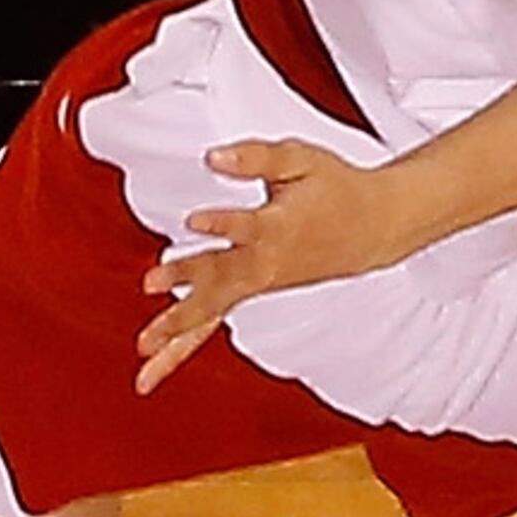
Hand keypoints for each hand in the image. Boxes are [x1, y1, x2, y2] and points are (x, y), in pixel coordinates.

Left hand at [136, 139, 409, 393]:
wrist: (372, 229)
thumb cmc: (335, 188)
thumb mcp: (301, 159)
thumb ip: (256, 157)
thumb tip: (213, 158)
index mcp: (280, 226)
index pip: (248, 227)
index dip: (223, 224)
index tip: (194, 219)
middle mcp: (266, 262)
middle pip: (221, 275)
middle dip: (185, 279)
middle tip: (150, 282)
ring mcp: (258, 282)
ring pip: (213, 310)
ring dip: (177, 331)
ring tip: (143, 350)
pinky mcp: (252, 290)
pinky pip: (213, 320)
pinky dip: (183, 343)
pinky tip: (155, 359)